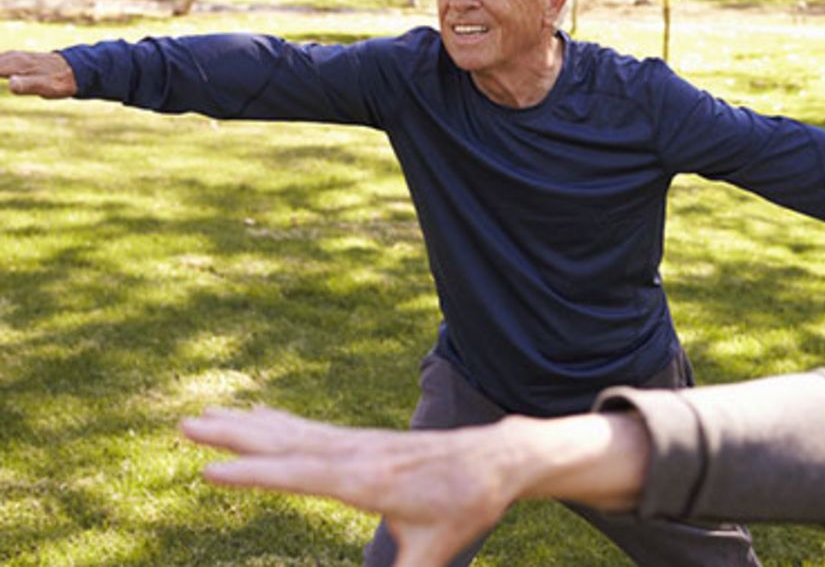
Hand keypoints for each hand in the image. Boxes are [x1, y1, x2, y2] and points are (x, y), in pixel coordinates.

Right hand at [0, 51, 77, 97]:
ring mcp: (12, 57)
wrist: (74, 70)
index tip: (4, 82)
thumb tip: (11, 83)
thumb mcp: (46, 87)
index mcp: (15, 64)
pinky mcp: (14, 59)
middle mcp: (11, 58)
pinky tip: (0, 72)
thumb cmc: (60, 81)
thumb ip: (28, 85)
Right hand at [182, 407, 519, 566]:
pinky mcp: (363, 441)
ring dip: (246, 423)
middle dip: (235, 436)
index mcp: (369, 482)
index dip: (256, 475)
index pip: (302, 476)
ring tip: (201, 416)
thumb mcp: (436, 551)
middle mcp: (357, 455)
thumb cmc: (466, 507)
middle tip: (185, 424)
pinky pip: (311, 429)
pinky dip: (278, 421)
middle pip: (287, 444)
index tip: (210, 470)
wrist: (497, 460)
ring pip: (293, 432)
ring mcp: (359, 443)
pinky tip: (255, 413)